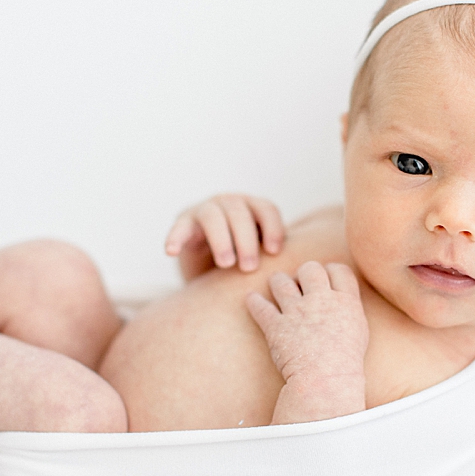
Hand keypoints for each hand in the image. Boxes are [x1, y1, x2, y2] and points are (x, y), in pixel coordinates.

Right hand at [165, 194, 284, 279]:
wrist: (208, 269)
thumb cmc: (243, 265)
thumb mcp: (263, 257)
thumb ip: (277, 257)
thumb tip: (303, 271)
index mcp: (253, 208)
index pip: (266, 209)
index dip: (273, 228)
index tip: (274, 252)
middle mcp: (229, 203)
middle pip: (240, 212)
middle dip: (246, 240)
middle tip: (249, 267)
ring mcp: (205, 210)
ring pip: (213, 216)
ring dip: (221, 239)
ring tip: (226, 264)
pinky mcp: (183, 222)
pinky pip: (179, 227)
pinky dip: (175, 237)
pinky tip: (171, 251)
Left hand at [245, 261, 368, 424]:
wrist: (326, 381)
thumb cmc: (347, 363)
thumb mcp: (360, 332)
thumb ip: (350, 311)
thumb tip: (344, 302)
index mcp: (345, 301)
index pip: (338, 270)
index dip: (331, 271)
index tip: (326, 276)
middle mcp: (320, 300)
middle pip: (310, 269)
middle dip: (304, 272)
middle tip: (301, 281)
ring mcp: (296, 312)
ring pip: (281, 281)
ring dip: (278, 281)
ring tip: (277, 284)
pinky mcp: (275, 326)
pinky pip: (260, 307)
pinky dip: (254, 302)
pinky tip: (251, 299)